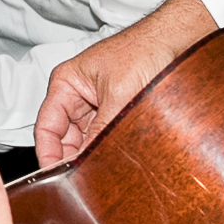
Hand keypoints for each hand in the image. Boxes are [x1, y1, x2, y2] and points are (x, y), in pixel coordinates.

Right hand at [33, 0, 214, 165]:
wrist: (177, 40)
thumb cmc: (144, 51)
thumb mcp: (117, 97)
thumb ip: (99, 132)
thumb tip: (86, 164)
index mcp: (66, 82)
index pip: (46, 126)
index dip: (48, 154)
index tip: (54, 177)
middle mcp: (77, 93)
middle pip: (64, 137)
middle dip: (70, 158)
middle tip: (80, 183)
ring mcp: (97, 103)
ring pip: (84, 139)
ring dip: (90, 155)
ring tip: (98, 175)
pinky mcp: (115, 110)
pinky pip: (103, 135)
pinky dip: (106, 149)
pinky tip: (113, 162)